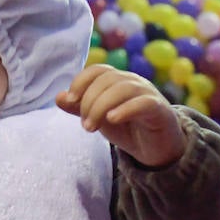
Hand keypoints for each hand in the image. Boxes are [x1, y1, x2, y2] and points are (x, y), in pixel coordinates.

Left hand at [57, 65, 185, 168]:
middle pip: (107, 80)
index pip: (97, 70)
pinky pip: (144, 103)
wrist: (157, 148)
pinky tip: (112, 119)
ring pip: (123, 89)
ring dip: (101, 107)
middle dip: (89, 102)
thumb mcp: (99, 119)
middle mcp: (133, 82)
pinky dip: (126, 109)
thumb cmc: (127, 128)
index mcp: (117, 81)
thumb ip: (80, 107)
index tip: (69, 101)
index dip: (81, 82)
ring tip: (91, 127)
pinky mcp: (160, 110)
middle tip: (85, 125)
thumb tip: (59, 97)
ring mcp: (148, 94)